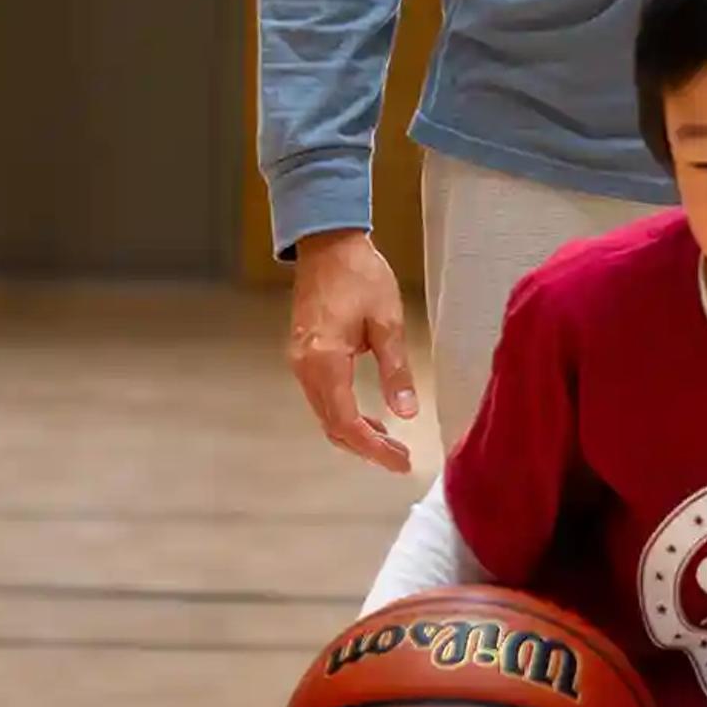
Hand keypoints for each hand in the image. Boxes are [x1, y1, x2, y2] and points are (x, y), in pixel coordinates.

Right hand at [287, 229, 418, 473]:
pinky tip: (370, 417)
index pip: (347, 422)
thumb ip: (395, 370)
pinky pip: (322, 397)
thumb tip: (407, 413)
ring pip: (325, 414)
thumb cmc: (360, 275)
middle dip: (366, 448)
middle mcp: (305, 366)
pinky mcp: (303, 354)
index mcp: (325, 361)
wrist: (327, 243)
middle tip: (401, 460)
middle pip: (332, 425)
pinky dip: (344, 414)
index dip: (374, 449)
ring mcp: (300, 361)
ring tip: (391, 444)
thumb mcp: (387, 322)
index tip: (401, 462)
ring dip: (355, 433)